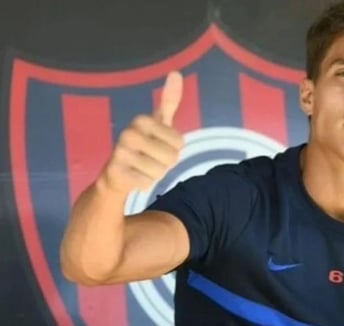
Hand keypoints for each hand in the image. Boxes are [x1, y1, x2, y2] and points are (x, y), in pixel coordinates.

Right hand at [98, 71, 183, 193]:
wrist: (116, 174)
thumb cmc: (145, 146)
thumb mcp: (159, 123)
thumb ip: (169, 101)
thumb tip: (176, 73)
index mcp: (142, 120)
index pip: (179, 142)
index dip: (174, 149)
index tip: (159, 146)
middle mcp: (128, 133)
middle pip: (172, 157)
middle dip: (166, 164)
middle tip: (151, 160)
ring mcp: (120, 153)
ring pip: (160, 172)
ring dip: (155, 175)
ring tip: (142, 168)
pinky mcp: (114, 172)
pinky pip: (146, 183)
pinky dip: (144, 184)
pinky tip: (134, 178)